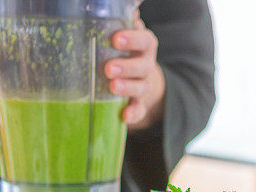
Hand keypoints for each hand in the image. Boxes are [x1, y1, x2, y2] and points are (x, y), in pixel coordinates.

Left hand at [105, 12, 165, 129]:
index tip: (116, 39)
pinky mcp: (140, 104)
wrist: (145, 83)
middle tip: (109, 68)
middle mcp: (146, 66)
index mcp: (145, 47)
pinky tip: (124, 116)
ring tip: (113, 87)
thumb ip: (122, 21)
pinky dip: (134, 113)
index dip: (132, 40)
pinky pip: (140, 110)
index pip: (144, 41)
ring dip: (127, 87)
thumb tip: (118, 4)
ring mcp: (144, 86)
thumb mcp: (128, 36)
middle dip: (127, 67)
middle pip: (142, 66)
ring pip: (139, 87)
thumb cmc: (129, 54)